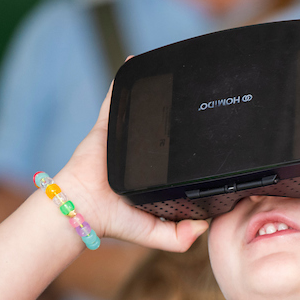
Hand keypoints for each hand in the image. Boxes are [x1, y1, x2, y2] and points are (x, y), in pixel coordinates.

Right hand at [53, 87, 208, 252]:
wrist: (82, 207)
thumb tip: (205, 227)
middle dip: (183, 117)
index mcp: (157, 175)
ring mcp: (126, 138)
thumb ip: (181, 238)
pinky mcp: (109, 126)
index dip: (197, 149)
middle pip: (166, 130)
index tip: (216, 140)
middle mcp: (143, 154)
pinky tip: (136, 60)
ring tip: (179, 77)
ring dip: (158, 94)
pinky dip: (125, 78)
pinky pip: (116, 96)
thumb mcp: (156, 234)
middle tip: (204, 105)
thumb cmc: (113, 220)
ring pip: (145, 110)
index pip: (180, 158)